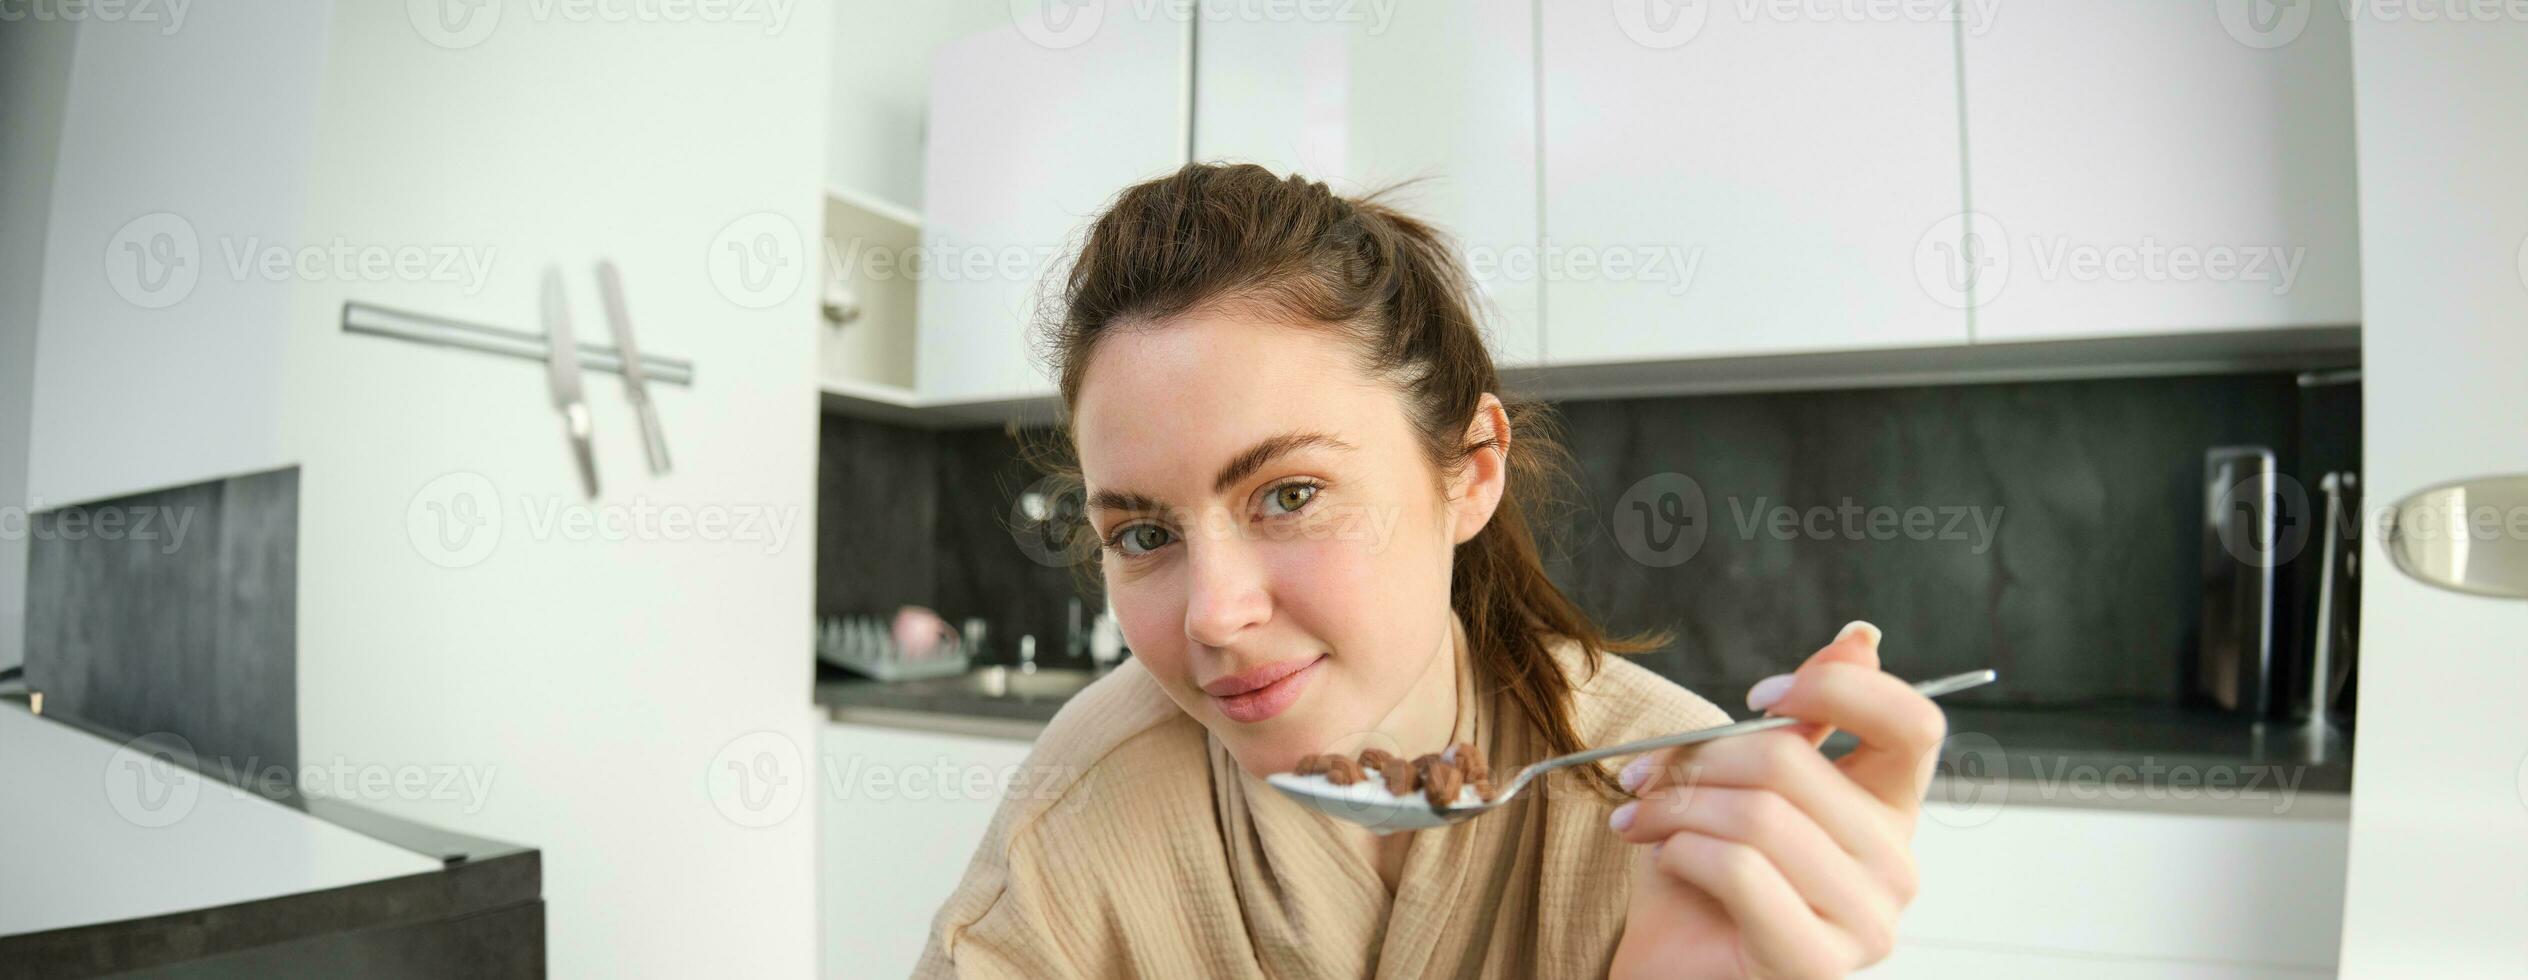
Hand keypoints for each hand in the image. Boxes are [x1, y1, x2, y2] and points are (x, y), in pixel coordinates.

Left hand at [1607, 621, 1946, 978]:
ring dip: (1676, 808)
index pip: (1915, 724)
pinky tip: (1662, 858)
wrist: (1670, 968)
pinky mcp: (1818, 963)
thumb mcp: (1745, 782)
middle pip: (1797, 764)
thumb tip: (1862, 636)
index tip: (1758, 698)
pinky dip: (1680, 852)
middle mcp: (1897, 867)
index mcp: (1891, 811)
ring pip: (1758, 815)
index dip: (1837, 689)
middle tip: (1645, 774)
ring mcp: (1868, 922)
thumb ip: (1803, 720)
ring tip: (1642, 817)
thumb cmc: (1704, 879)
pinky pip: (1738, 869)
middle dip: (1699, 759)